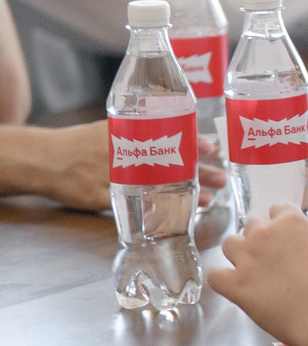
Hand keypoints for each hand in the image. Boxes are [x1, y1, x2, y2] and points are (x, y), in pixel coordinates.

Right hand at [0, 122, 221, 210]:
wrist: (47, 159)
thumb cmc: (83, 143)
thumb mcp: (113, 128)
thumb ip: (142, 130)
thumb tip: (182, 132)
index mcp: (128, 132)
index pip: (168, 135)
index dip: (192, 143)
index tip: (213, 148)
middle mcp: (124, 153)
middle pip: (170, 164)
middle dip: (198, 172)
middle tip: (221, 178)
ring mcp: (114, 175)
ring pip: (158, 187)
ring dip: (185, 194)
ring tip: (209, 199)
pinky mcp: (103, 195)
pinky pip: (135, 206)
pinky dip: (157, 211)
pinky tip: (174, 216)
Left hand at [208, 205, 307, 345]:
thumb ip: (306, 242)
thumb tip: (296, 250)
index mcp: (292, 221)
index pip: (277, 210)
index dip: (281, 226)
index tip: (285, 239)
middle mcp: (266, 233)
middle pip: (252, 225)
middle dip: (261, 239)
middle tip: (273, 259)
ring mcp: (248, 258)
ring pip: (230, 244)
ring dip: (240, 254)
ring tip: (253, 272)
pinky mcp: (236, 284)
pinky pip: (215, 275)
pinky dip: (224, 279)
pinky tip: (237, 286)